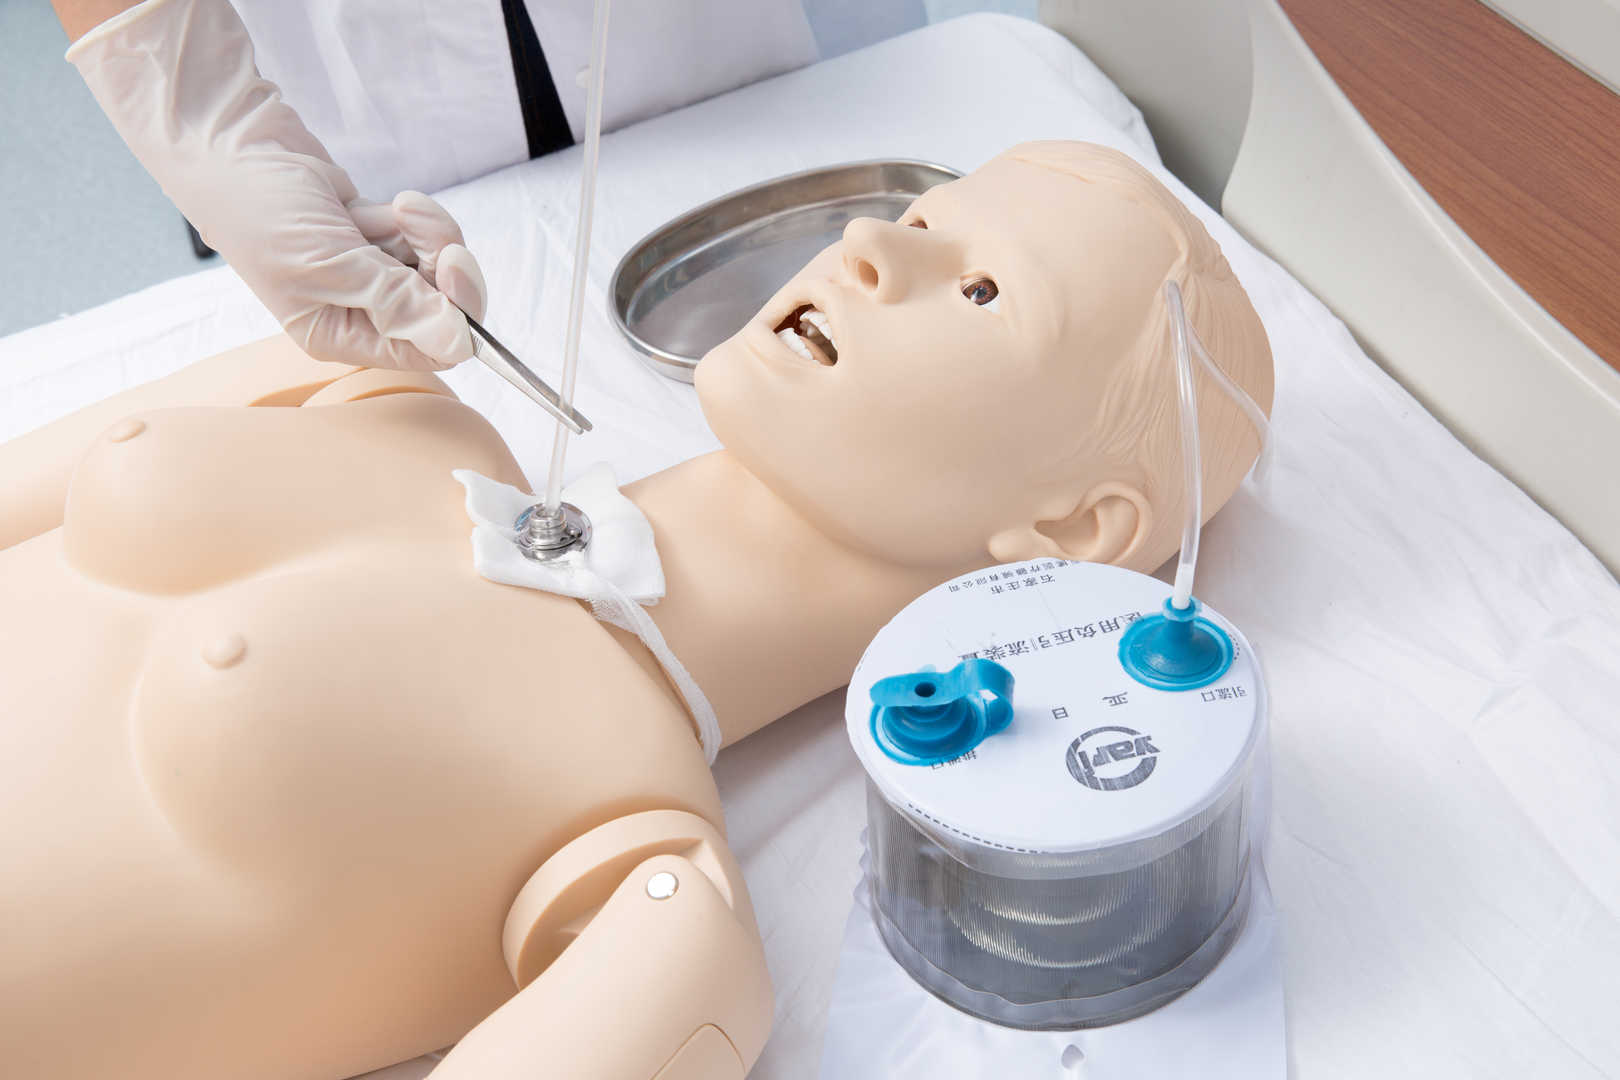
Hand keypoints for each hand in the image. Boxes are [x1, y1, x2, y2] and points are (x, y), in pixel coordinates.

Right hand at [67, 0, 486, 369]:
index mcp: (341, 337)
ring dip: (421, 232)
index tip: (454, 265)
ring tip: (389, 210)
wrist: (232, 141)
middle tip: (426, 230)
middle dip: (441, 263)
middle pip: (443, 308)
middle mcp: (360, 312)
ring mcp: (372, 273)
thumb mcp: (328, 264)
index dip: (456, 315)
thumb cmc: (258, 208)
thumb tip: (457, 343)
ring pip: (436, 266)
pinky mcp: (379, 237)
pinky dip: (408, 216)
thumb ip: (396, 302)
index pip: (428, 350)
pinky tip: (367, 204)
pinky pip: (422, 237)